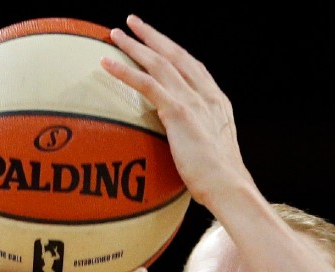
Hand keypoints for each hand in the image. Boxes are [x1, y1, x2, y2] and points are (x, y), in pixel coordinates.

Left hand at [102, 15, 252, 206]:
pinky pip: (146, 84)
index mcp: (217, 102)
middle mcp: (206, 95)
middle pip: (176, 55)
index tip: (159, 41)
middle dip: (153, 36)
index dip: (174, 51)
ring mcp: (193, 101)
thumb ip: (199, 139)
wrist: (228, 186)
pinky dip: (124, 71)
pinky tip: (106, 62)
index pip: (193, 66)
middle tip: (132, 23)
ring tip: (115, 34)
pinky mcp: (179, 112)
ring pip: (159, 63)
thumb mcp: (212, 152)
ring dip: (135, 46)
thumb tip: (185, 148)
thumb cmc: (221, 181)